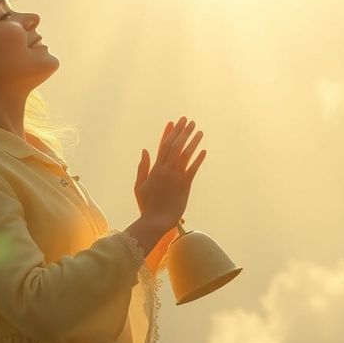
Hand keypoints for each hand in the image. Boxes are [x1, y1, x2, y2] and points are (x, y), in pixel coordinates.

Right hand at [133, 116, 205, 230]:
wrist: (155, 221)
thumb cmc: (146, 205)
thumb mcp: (139, 186)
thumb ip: (142, 167)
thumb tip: (145, 150)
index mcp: (155, 169)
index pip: (163, 146)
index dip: (169, 133)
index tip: (173, 122)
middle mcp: (166, 170)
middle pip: (176, 146)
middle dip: (182, 132)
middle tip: (189, 120)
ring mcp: (176, 177)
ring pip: (186, 154)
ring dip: (193, 141)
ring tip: (199, 131)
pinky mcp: (185, 185)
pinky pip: (193, 169)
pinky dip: (198, 159)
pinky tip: (204, 150)